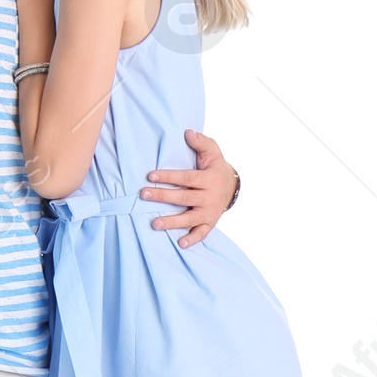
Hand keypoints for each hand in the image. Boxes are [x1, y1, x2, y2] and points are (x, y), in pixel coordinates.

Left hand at [140, 129, 237, 248]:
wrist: (232, 186)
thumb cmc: (215, 167)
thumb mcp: (213, 152)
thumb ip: (201, 142)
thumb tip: (188, 132)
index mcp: (208, 179)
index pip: (186, 178)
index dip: (169, 176)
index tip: (150, 175)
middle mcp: (209, 197)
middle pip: (183, 198)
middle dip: (163, 196)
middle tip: (144, 195)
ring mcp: (209, 211)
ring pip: (190, 218)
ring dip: (172, 222)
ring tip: (154, 223)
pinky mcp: (210, 222)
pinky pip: (202, 233)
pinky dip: (193, 238)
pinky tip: (180, 243)